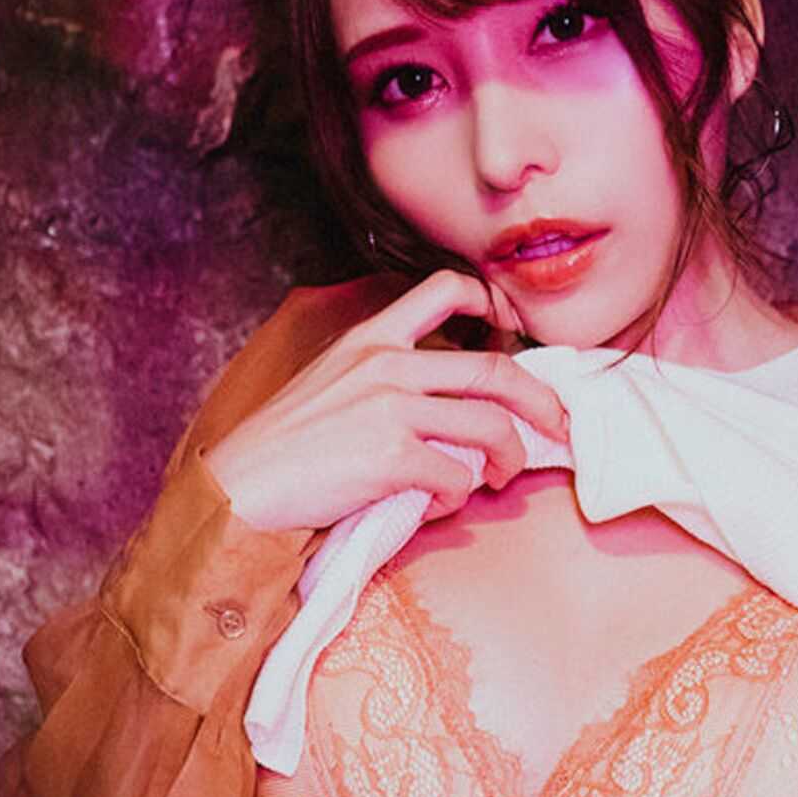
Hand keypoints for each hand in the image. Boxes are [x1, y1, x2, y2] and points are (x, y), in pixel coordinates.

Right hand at [203, 270, 570, 532]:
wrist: (239, 487)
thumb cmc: (283, 448)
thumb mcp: (329, 384)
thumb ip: (382, 378)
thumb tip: (444, 405)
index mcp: (371, 339)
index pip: (443, 290)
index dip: (490, 299)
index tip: (512, 323)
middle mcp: (387, 364)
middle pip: (497, 371)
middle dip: (543, 403)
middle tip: (558, 427)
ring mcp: (392, 408)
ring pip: (491, 427)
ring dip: (507, 460)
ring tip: (498, 477)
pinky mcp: (392, 456)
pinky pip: (457, 478)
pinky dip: (457, 499)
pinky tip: (437, 506)